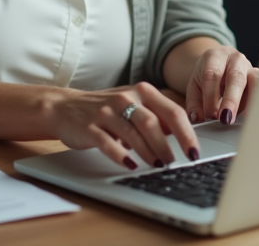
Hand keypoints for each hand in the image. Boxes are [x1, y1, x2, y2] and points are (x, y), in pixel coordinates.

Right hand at [47, 82, 199, 169]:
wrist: (64, 107)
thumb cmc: (105, 110)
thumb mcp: (133, 107)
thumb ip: (156, 117)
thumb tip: (184, 136)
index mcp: (142, 92)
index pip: (172, 111)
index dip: (186, 133)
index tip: (194, 151)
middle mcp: (125, 99)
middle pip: (153, 123)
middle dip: (168, 146)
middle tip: (176, 162)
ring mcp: (107, 112)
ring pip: (133, 133)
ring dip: (149, 152)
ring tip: (158, 166)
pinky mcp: (90, 126)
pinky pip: (108, 143)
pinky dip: (121, 155)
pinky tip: (130, 165)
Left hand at [186, 45, 258, 125]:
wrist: (218, 61)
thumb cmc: (206, 75)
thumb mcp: (195, 86)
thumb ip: (194, 103)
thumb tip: (196, 118)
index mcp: (215, 57)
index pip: (213, 75)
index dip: (211, 96)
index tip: (211, 115)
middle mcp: (235, 59)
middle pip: (235, 77)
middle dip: (231, 100)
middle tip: (226, 119)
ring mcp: (250, 67)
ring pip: (255, 81)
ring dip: (250, 101)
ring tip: (245, 120)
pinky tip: (255, 116)